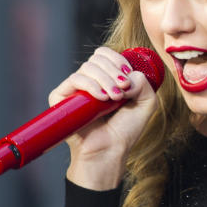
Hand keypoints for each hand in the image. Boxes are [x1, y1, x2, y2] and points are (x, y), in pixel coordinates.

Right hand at [48, 46, 159, 188]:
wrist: (109, 151)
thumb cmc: (125, 130)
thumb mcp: (146, 103)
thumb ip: (144, 83)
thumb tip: (127, 74)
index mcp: (105, 78)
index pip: (105, 54)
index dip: (117, 60)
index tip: (128, 77)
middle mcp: (89, 81)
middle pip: (98, 58)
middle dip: (114, 71)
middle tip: (123, 90)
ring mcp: (74, 89)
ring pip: (87, 67)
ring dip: (105, 79)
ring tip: (115, 98)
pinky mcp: (60, 97)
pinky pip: (74, 79)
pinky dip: (90, 85)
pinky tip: (102, 99)